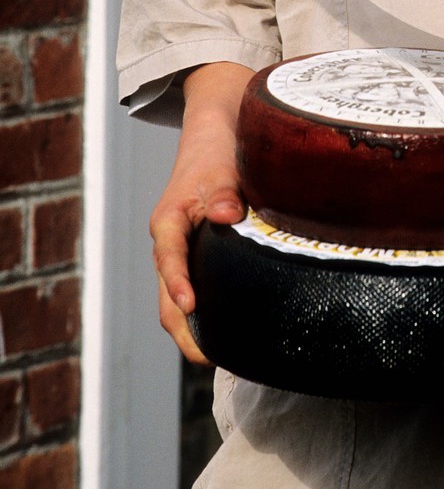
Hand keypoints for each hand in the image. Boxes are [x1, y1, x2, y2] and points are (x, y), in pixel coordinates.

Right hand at [150, 62, 252, 363]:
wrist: (217, 130)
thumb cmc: (217, 148)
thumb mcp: (219, 164)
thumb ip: (221, 189)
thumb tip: (223, 214)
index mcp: (168, 221)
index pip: (168, 260)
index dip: (177, 285)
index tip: (190, 307)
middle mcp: (170, 242)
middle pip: (167, 296)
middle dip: (184, 330)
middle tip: (209, 358)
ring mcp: (182, 251)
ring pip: (178, 299)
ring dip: (193, 328)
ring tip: (221, 356)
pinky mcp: (198, 253)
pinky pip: (196, 288)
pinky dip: (206, 312)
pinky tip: (231, 328)